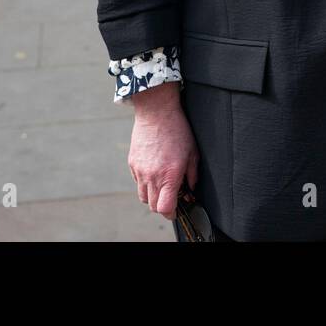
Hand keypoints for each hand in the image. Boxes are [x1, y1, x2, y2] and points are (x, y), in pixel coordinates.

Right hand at [128, 82, 198, 220]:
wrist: (157, 112)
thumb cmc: (178, 130)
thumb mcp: (193, 152)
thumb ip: (192, 175)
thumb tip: (190, 189)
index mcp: (169, 175)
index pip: (165, 209)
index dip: (171, 213)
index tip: (176, 210)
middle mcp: (152, 176)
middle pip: (153, 206)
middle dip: (163, 206)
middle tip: (172, 197)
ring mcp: (140, 171)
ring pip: (143, 197)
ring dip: (153, 196)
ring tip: (162, 184)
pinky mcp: (132, 164)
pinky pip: (137, 182)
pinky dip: (145, 183)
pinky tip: (154, 171)